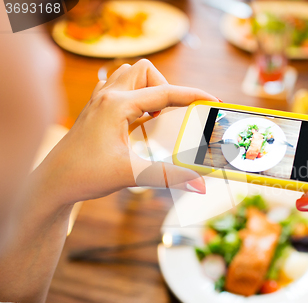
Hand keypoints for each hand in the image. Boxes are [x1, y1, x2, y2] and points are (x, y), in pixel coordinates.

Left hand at [35, 59, 216, 205]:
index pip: (164, 92)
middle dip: (164, 88)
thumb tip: (200, 184)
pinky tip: (137, 120)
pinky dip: (135, 96)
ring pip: (130, 74)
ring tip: (155, 116)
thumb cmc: (85, 175)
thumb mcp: (131, 175)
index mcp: (116, 105)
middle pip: (145, 71)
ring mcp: (98, 100)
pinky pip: (119, 87)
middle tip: (170, 115)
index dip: (193, 96)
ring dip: (148, 88)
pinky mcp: (95, 108)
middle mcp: (107, 96)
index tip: (212, 100)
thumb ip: (169, 177)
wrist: (53, 183)